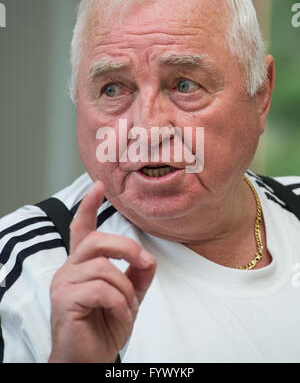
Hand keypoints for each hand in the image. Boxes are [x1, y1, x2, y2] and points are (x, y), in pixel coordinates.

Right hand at [48, 180, 155, 362]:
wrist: (89, 361)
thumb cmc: (103, 327)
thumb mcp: (128, 298)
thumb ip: (137, 277)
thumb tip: (149, 259)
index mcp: (82, 265)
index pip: (81, 229)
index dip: (88, 206)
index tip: (98, 186)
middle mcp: (68, 269)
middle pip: (96, 241)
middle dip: (127, 248)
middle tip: (145, 264)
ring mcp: (63, 284)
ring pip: (103, 267)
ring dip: (125, 289)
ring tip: (127, 307)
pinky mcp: (64, 300)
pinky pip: (101, 289)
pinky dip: (119, 303)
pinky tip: (121, 315)